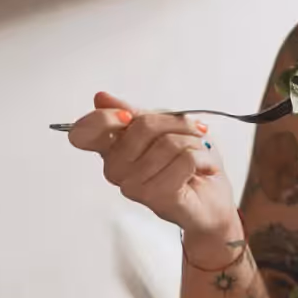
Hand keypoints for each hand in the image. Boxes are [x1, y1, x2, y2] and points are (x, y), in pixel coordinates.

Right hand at [67, 92, 235, 235]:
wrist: (212, 200)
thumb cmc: (188, 164)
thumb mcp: (164, 128)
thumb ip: (135, 113)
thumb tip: (101, 98)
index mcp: (112, 149)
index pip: (84, 132)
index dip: (103, 118)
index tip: (127, 116)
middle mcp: (116, 170)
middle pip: (142, 126)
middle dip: (177, 124)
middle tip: (191, 134)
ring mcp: (132, 186)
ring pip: (168, 143)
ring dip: (194, 143)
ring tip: (196, 157)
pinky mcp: (155, 197)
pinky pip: (184, 159)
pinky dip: (202, 158)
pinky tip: (200, 170)